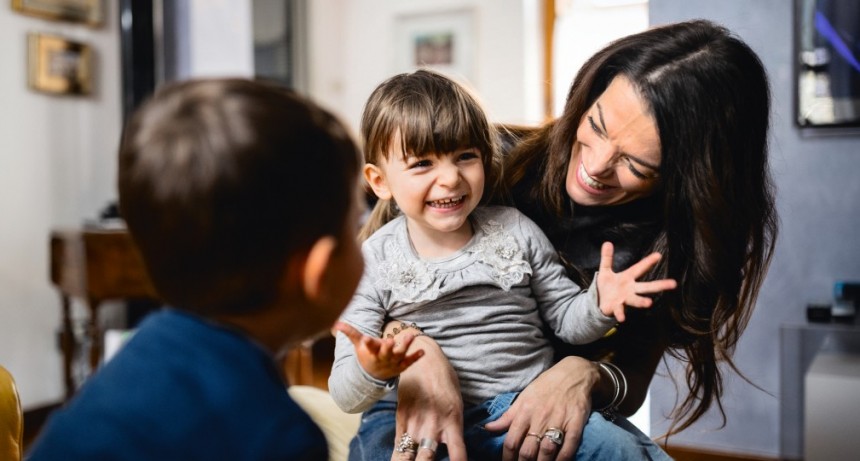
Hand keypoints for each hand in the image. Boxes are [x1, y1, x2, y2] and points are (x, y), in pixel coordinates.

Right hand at [333, 321, 423, 380]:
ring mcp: (393, 362)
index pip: (368, 346)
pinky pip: (409, 361)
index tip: (365, 338)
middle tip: (391, 340)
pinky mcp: (401, 365)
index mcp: (371, 351)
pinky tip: (423, 352)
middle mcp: (383, 357)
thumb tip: (336, 323)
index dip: (367, 342)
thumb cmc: (366, 355)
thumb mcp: (358, 345)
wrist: (373, 376)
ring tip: (411, 335)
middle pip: (386, 352)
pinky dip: (416, 357)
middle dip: (388, 347)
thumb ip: (350, 333)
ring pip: (400, 354)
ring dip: (406, 346)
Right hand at [387, 333, 467, 460]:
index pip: (458, 455)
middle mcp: (434, 425)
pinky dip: (399, 460)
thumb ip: (454, 427)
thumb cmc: (445, 380)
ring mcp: (415, 423)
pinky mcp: (401, 419)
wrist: (423, 358)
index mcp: (454, 421)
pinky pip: (399, 447)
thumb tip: (453, 449)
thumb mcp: (457, 403)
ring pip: (409, 458)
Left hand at [484, 356, 597, 460]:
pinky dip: (563, 459)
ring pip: (547, 451)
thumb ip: (507, 416)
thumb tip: (487, 428)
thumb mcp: (523, 398)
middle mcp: (540, 417)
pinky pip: (569, 446)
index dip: (507, 458)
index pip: (511, 441)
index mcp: (525, 411)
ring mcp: (559, 421)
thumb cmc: (546, 386)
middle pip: (528, 450)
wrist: (574, 373)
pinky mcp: (576, 423)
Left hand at [596, 242, 676, 321]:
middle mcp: (630, 289)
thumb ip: (607, 258)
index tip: (658, 255)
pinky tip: (622, 318)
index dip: (648, 262)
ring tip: (649, 303)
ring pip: (635, 300)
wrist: (600, 302)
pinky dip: (621, 314)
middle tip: (673, 283)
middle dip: (660, 285)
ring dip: (641, 301)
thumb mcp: (605, 270)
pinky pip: (619, 311)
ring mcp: (624, 299)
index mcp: (628, 278)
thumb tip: (607, 242)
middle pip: (646, 286)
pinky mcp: (616, 308)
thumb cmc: (607, 286)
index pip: (639, 268)